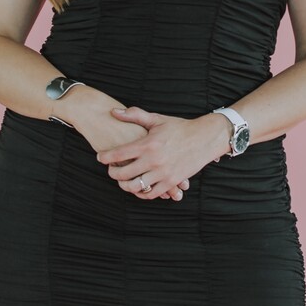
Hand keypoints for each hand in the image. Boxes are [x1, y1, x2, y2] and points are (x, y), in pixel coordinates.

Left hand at [95, 105, 225, 200]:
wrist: (205, 138)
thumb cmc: (180, 127)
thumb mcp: (157, 119)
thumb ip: (134, 115)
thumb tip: (113, 111)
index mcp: (148, 144)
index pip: (118, 154)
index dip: (105, 157)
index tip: (100, 157)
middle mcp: (154, 160)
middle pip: (123, 174)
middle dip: (112, 173)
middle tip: (110, 170)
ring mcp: (163, 173)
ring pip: (135, 187)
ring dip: (125, 186)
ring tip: (123, 180)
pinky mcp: (172, 182)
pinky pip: (151, 194)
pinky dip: (141, 193)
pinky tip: (138, 187)